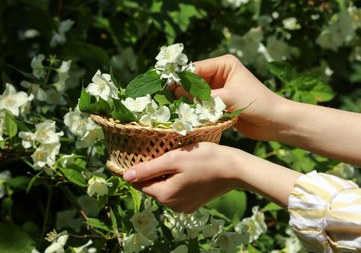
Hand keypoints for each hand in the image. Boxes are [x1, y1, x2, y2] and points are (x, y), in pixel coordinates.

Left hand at [123, 142, 239, 212]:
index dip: (139, 169)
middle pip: (153, 187)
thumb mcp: (174, 159)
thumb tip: (125, 176)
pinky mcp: (194, 204)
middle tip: (164, 153)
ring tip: (176, 160)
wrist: (234, 169)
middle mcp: (173, 206)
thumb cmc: (204, 159)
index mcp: (165, 195)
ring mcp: (184, 207)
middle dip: (154, 172)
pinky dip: (177, 181)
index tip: (144, 154)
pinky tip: (186, 170)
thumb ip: (149, 169)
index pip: (141, 184)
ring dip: (166, 176)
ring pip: (165, 190)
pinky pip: (177, 193)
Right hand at [175, 55, 287, 140]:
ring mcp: (218, 90)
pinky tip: (185, 116)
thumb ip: (205, 96)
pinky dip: (194, 110)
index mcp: (224, 64)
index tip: (167, 88)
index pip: (196, 68)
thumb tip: (179, 94)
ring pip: (195, 94)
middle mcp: (219, 74)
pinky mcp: (218, 104)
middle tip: (168, 100)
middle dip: (183, 91)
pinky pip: (201, 105)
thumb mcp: (230, 97)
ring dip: (187, 102)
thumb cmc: (258, 103)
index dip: (182, 78)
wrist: (275, 122)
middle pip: (193, 81)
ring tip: (174, 109)